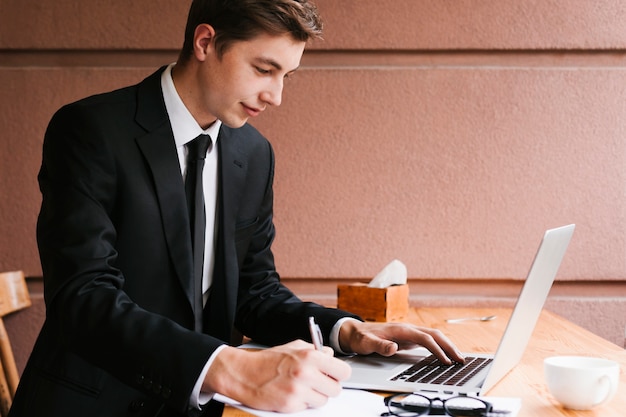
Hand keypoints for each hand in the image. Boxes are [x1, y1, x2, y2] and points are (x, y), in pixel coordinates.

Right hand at [204, 340, 350, 412]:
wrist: (245, 373)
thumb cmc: (269, 360)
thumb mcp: (294, 347)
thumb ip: (316, 351)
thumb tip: (331, 357)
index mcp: (310, 356)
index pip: (343, 371)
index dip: (339, 374)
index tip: (334, 375)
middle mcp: (306, 373)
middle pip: (336, 389)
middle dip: (328, 387)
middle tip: (318, 383)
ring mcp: (298, 391)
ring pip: (323, 401)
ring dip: (315, 397)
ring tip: (302, 388)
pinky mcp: (290, 406)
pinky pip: (307, 408)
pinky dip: (302, 404)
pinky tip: (291, 394)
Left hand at [338, 320, 464, 364]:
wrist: (354, 331)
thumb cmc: (360, 337)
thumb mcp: (366, 343)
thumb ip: (379, 346)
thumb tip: (393, 348)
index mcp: (400, 329)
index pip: (424, 338)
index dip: (437, 349)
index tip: (445, 360)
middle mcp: (407, 329)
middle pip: (434, 334)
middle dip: (449, 346)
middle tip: (461, 359)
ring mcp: (409, 333)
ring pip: (433, 336)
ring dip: (447, 345)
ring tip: (458, 358)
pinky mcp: (408, 338)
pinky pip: (428, 341)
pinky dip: (439, 347)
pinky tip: (444, 356)